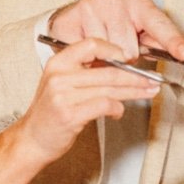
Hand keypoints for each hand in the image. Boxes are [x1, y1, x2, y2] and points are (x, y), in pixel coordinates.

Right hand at [19, 35, 162, 164]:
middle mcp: (60, 76)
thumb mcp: (60, 83)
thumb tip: (119, 66)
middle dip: (135, 77)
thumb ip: (84, 72)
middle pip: (107, 70)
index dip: (113, 49)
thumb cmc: (50, 113)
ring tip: (147, 93)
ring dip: (133, 92)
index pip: (90, 44)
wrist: (32, 139)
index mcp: (58, 62)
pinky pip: (104, 105)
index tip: (129, 58)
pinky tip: (118, 112)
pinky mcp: (70, 114)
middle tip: (151, 79)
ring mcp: (63, 95)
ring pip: (109, 88)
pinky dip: (117, 109)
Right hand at [48, 0, 183, 63]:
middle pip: (130, 49)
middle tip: (119, 50)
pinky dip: (88, 58)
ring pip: (108, 53)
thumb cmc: (109, 24)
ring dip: (105, 59)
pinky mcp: (71, 19)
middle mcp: (115, 0)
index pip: (158, 24)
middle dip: (125, 57)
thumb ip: (157, 41)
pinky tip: (88, 49)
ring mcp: (92, 7)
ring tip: (102, 49)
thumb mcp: (137, 29)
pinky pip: (87, 53)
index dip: (173, 40)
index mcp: (137, 1)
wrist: (74, 18)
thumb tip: (182, 54)